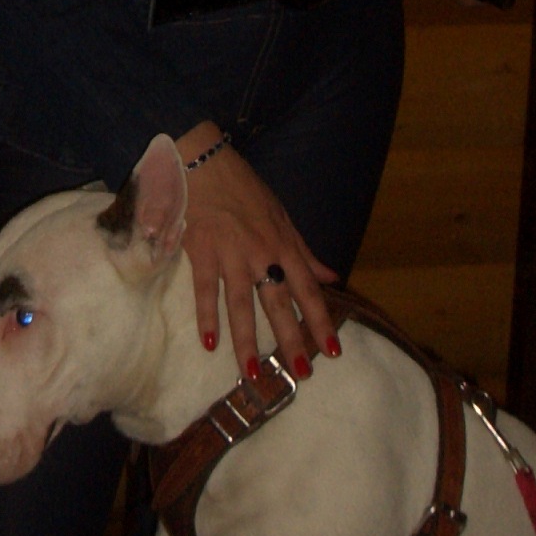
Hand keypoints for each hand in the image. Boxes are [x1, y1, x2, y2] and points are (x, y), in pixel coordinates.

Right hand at [175, 122, 338, 381]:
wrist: (204, 162)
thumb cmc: (244, 190)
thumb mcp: (282, 217)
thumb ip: (305, 252)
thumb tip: (332, 278)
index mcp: (284, 246)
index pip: (308, 291)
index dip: (321, 321)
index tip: (334, 350)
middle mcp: (261, 254)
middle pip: (278, 303)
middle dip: (291, 339)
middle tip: (301, 373)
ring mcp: (230, 254)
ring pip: (242, 304)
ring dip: (247, 340)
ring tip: (254, 373)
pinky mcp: (202, 251)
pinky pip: (205, 290)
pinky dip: (207, 317)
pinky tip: (210, 343)